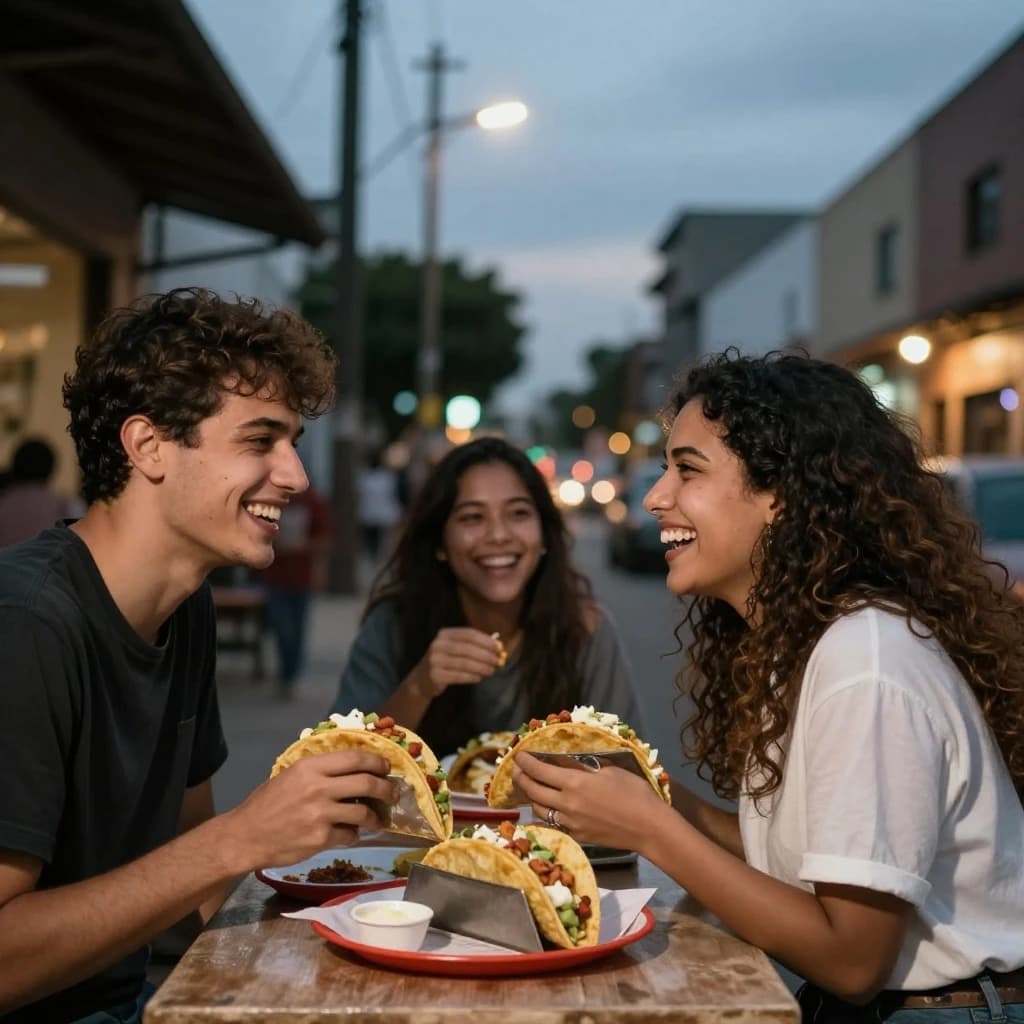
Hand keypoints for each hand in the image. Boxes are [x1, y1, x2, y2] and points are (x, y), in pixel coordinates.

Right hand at [222, 751, 397, 870]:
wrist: (245, 836)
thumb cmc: (267, 803)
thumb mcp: (291, 775)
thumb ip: (319, 772)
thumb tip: (352, 769)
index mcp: (311, 767)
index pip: (355, 758)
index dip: (377, 762)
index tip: (386, 767)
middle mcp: (318, 787)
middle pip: (367, 783)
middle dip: (386, 789)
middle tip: (393, 794)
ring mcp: (320, 814)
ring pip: (363, 813)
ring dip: (376, 817)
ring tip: (379, 820)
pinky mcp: (320, 838)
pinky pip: (349, 835)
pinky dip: (354, 835)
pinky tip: (350, 834)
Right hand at [414, 627, 502, 696]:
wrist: (422, 679)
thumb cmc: (445, 661)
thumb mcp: (455, 648)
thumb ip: (473, 645)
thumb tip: (497, 645)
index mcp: (445, 634)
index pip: (469, 634)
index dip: (486, 641)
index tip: (499, 647)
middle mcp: (438, 644)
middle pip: (468, 648)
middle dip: (486, 655)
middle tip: (498, 661)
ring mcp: (435, 660)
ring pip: (465, 663)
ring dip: (481, 667)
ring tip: (491, 671)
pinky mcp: (435, 675)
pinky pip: (458, 676)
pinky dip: (471, 677)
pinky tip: (479, 678)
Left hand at [512, 751, 671, 853]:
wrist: (648, 827)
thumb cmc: (634, 793)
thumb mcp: (610, 770)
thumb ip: (586, 768)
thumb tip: (574, 764)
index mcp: (574, 783)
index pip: (539, 771)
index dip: (525, 762)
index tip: (518, 755)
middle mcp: (566, 803)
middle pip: (533, 791)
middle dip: (521, 778)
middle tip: (517, 770)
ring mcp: (570, 823)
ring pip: (540, 810)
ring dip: (531, 798)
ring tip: (530, 788)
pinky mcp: (578, 836)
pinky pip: (554, 824)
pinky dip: (548, 814)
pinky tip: (549, 808)